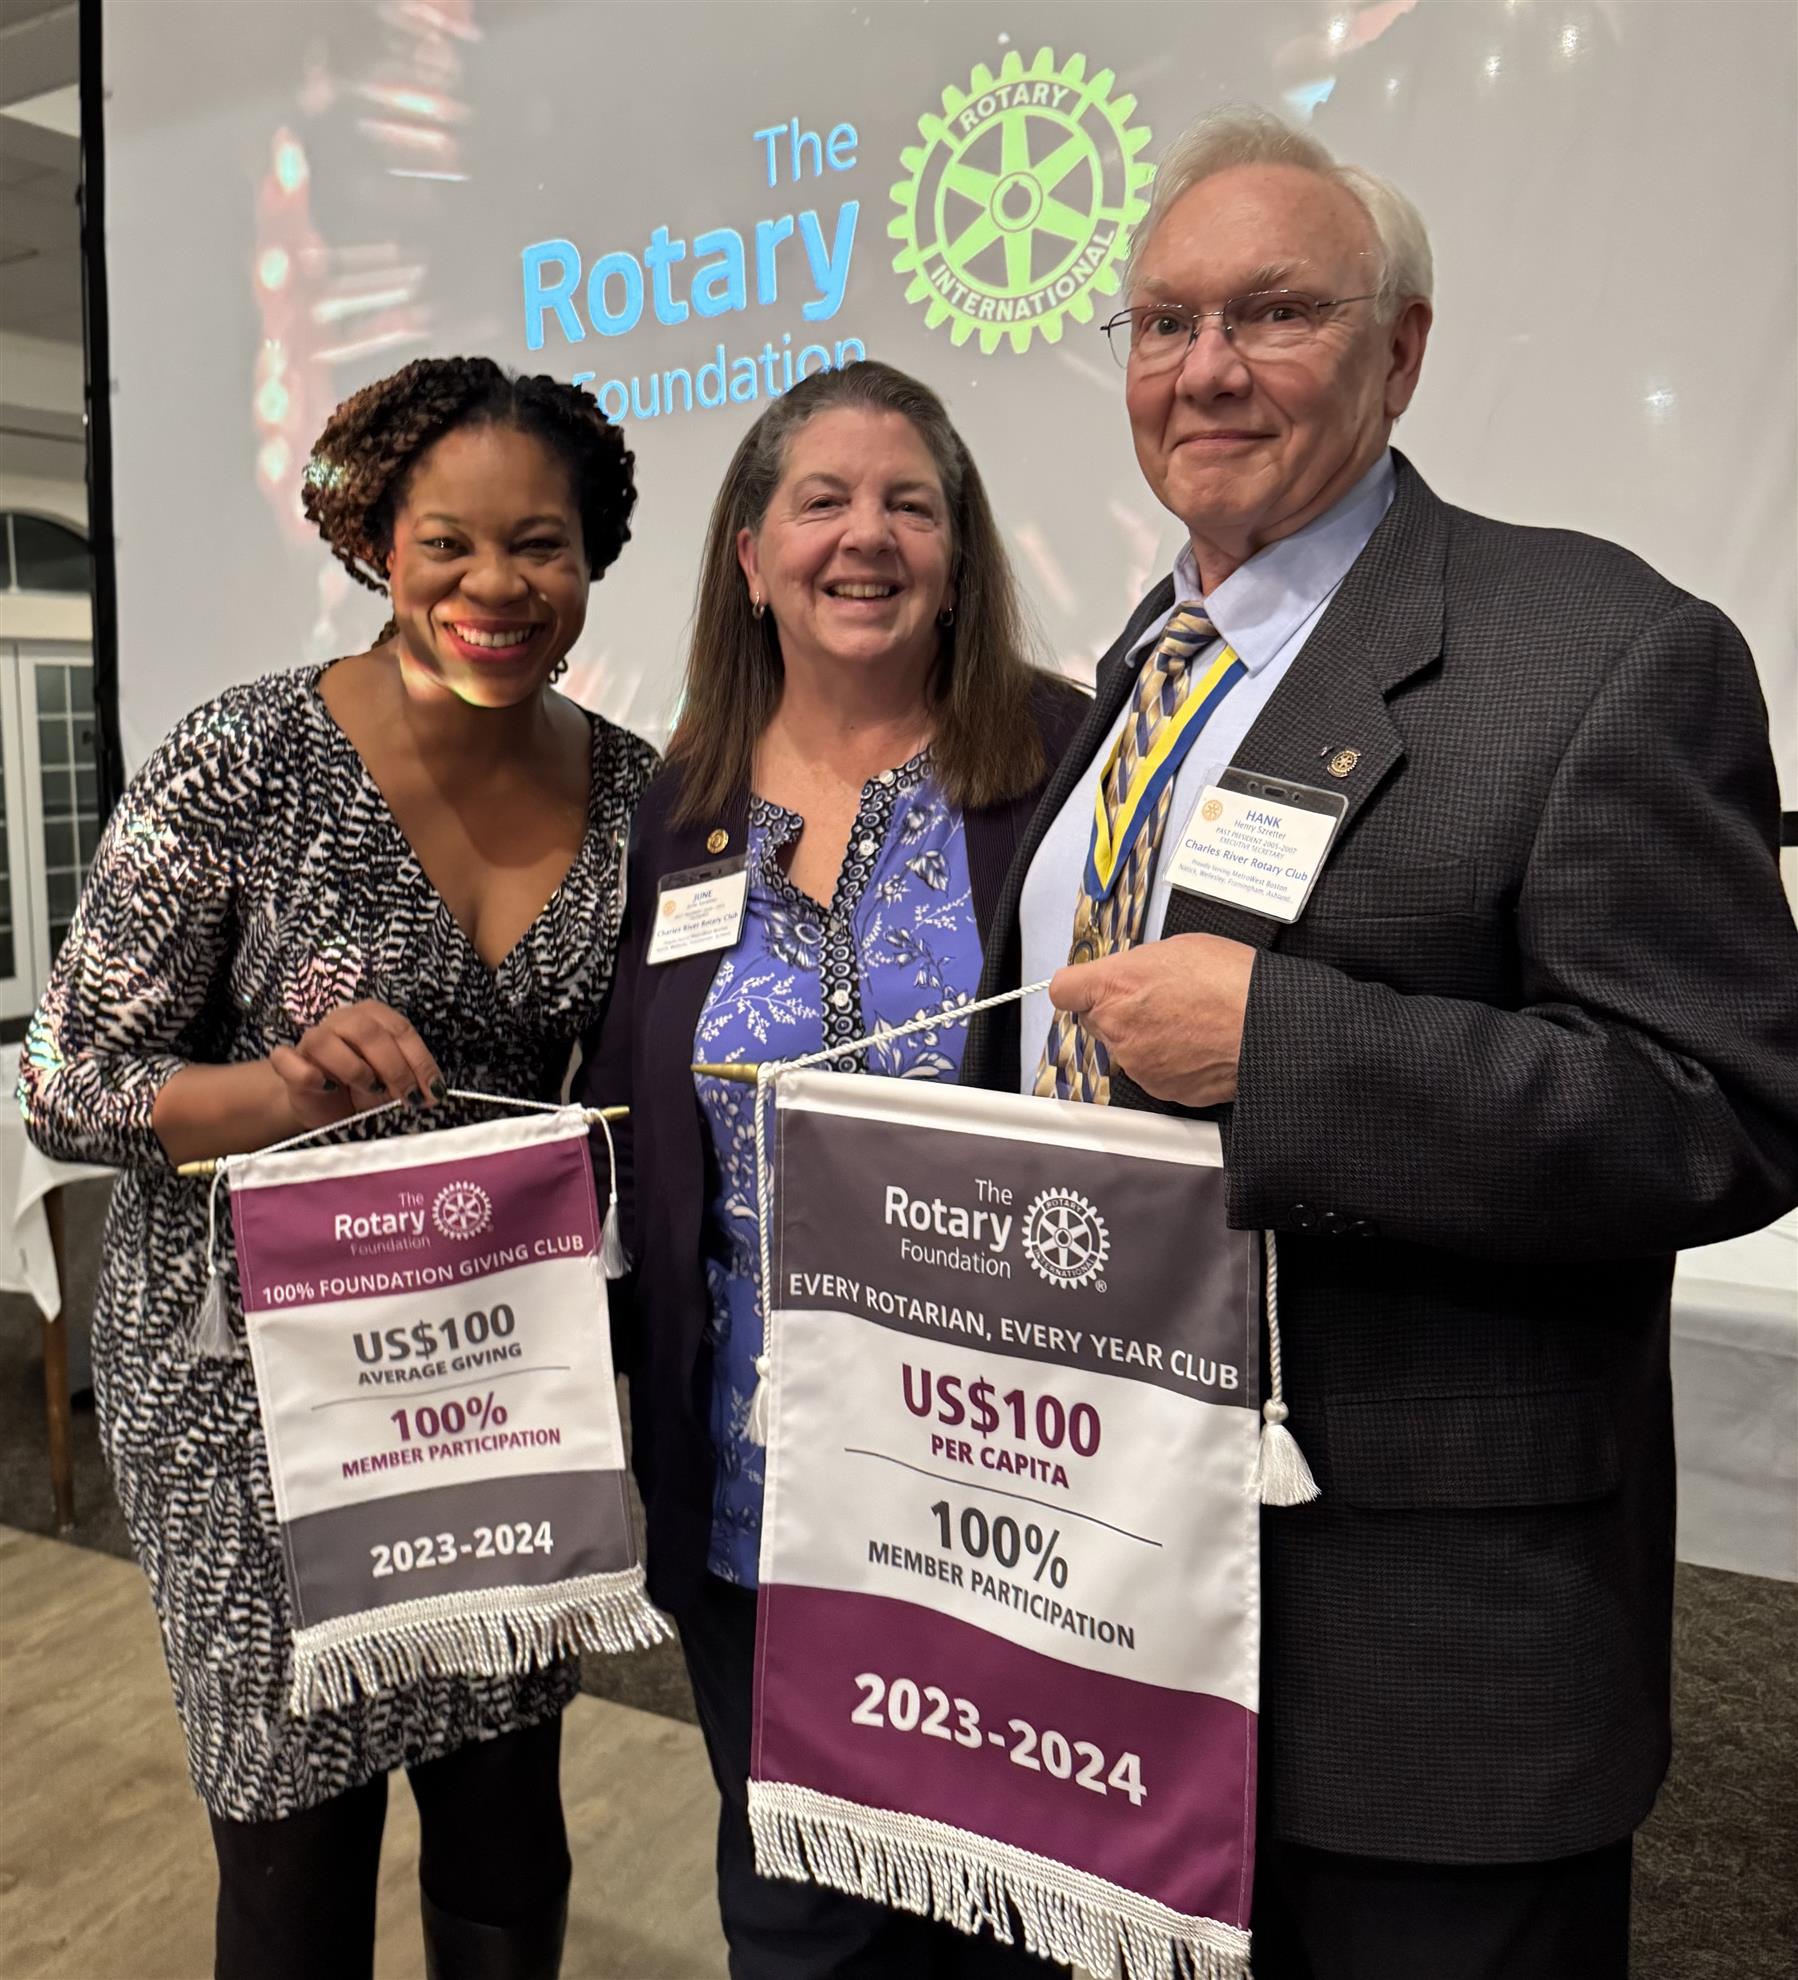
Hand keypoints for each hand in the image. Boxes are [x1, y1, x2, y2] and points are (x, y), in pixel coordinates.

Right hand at [269, 1001, 445, 1131]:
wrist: (322, 1105)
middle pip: (368, 1032)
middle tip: (406, 1096)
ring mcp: (312, 1039)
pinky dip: (308, 1075)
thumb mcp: (393, 1084)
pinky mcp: (289, 1062)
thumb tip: (434, 1094)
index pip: (401, 1029)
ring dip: (354, 1069)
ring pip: (327, 1041)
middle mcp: (342, 1020)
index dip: (420, 1061)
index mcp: (372, 1016)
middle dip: (393, 1067)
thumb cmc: (361, 1087)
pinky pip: (288, 1060)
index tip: (433, 1090)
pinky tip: (326, 1087)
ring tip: (369, 1089)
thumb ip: (413, 1081)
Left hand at [1049, 934, 1256, 1106]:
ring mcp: (1136, 1063)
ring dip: (1145, 1037)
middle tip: (1158, 999)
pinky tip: (1195, 1043)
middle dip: (1119, 1011)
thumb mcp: (1178, 947)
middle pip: (1096, 1020)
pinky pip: (1152, 1071)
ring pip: (1125, 1048)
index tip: (1088, 988)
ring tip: (1187, 1021)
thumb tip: (1131, 973)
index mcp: (1114, 985)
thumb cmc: (1232, 983)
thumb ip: (1138, 964)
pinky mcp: (1158, 1088)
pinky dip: (1168, 1060)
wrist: (1267, 1026)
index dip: (1078, 988)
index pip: (1063, 989)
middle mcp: (1117, 1027)